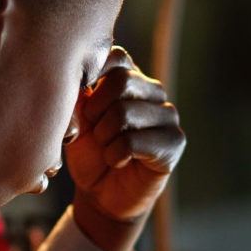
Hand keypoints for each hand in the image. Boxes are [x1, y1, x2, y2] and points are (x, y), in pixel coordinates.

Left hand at [65, 47, 185, 250]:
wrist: (102, 195)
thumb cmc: (89, 153)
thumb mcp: (76, 120)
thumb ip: (78, 95)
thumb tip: (80, 83)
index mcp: (130, 76)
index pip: (116, 55)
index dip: (91, 78)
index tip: (81, 105)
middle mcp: (153, 90)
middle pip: (121, 81)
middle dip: (95, 111)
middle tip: (93, 132)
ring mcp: (167, 115)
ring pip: (126, 113)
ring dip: (104, 138)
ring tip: (106, 149)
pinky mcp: (174, 141)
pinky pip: (134, 141)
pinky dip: (114, 155)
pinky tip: (117, 161)